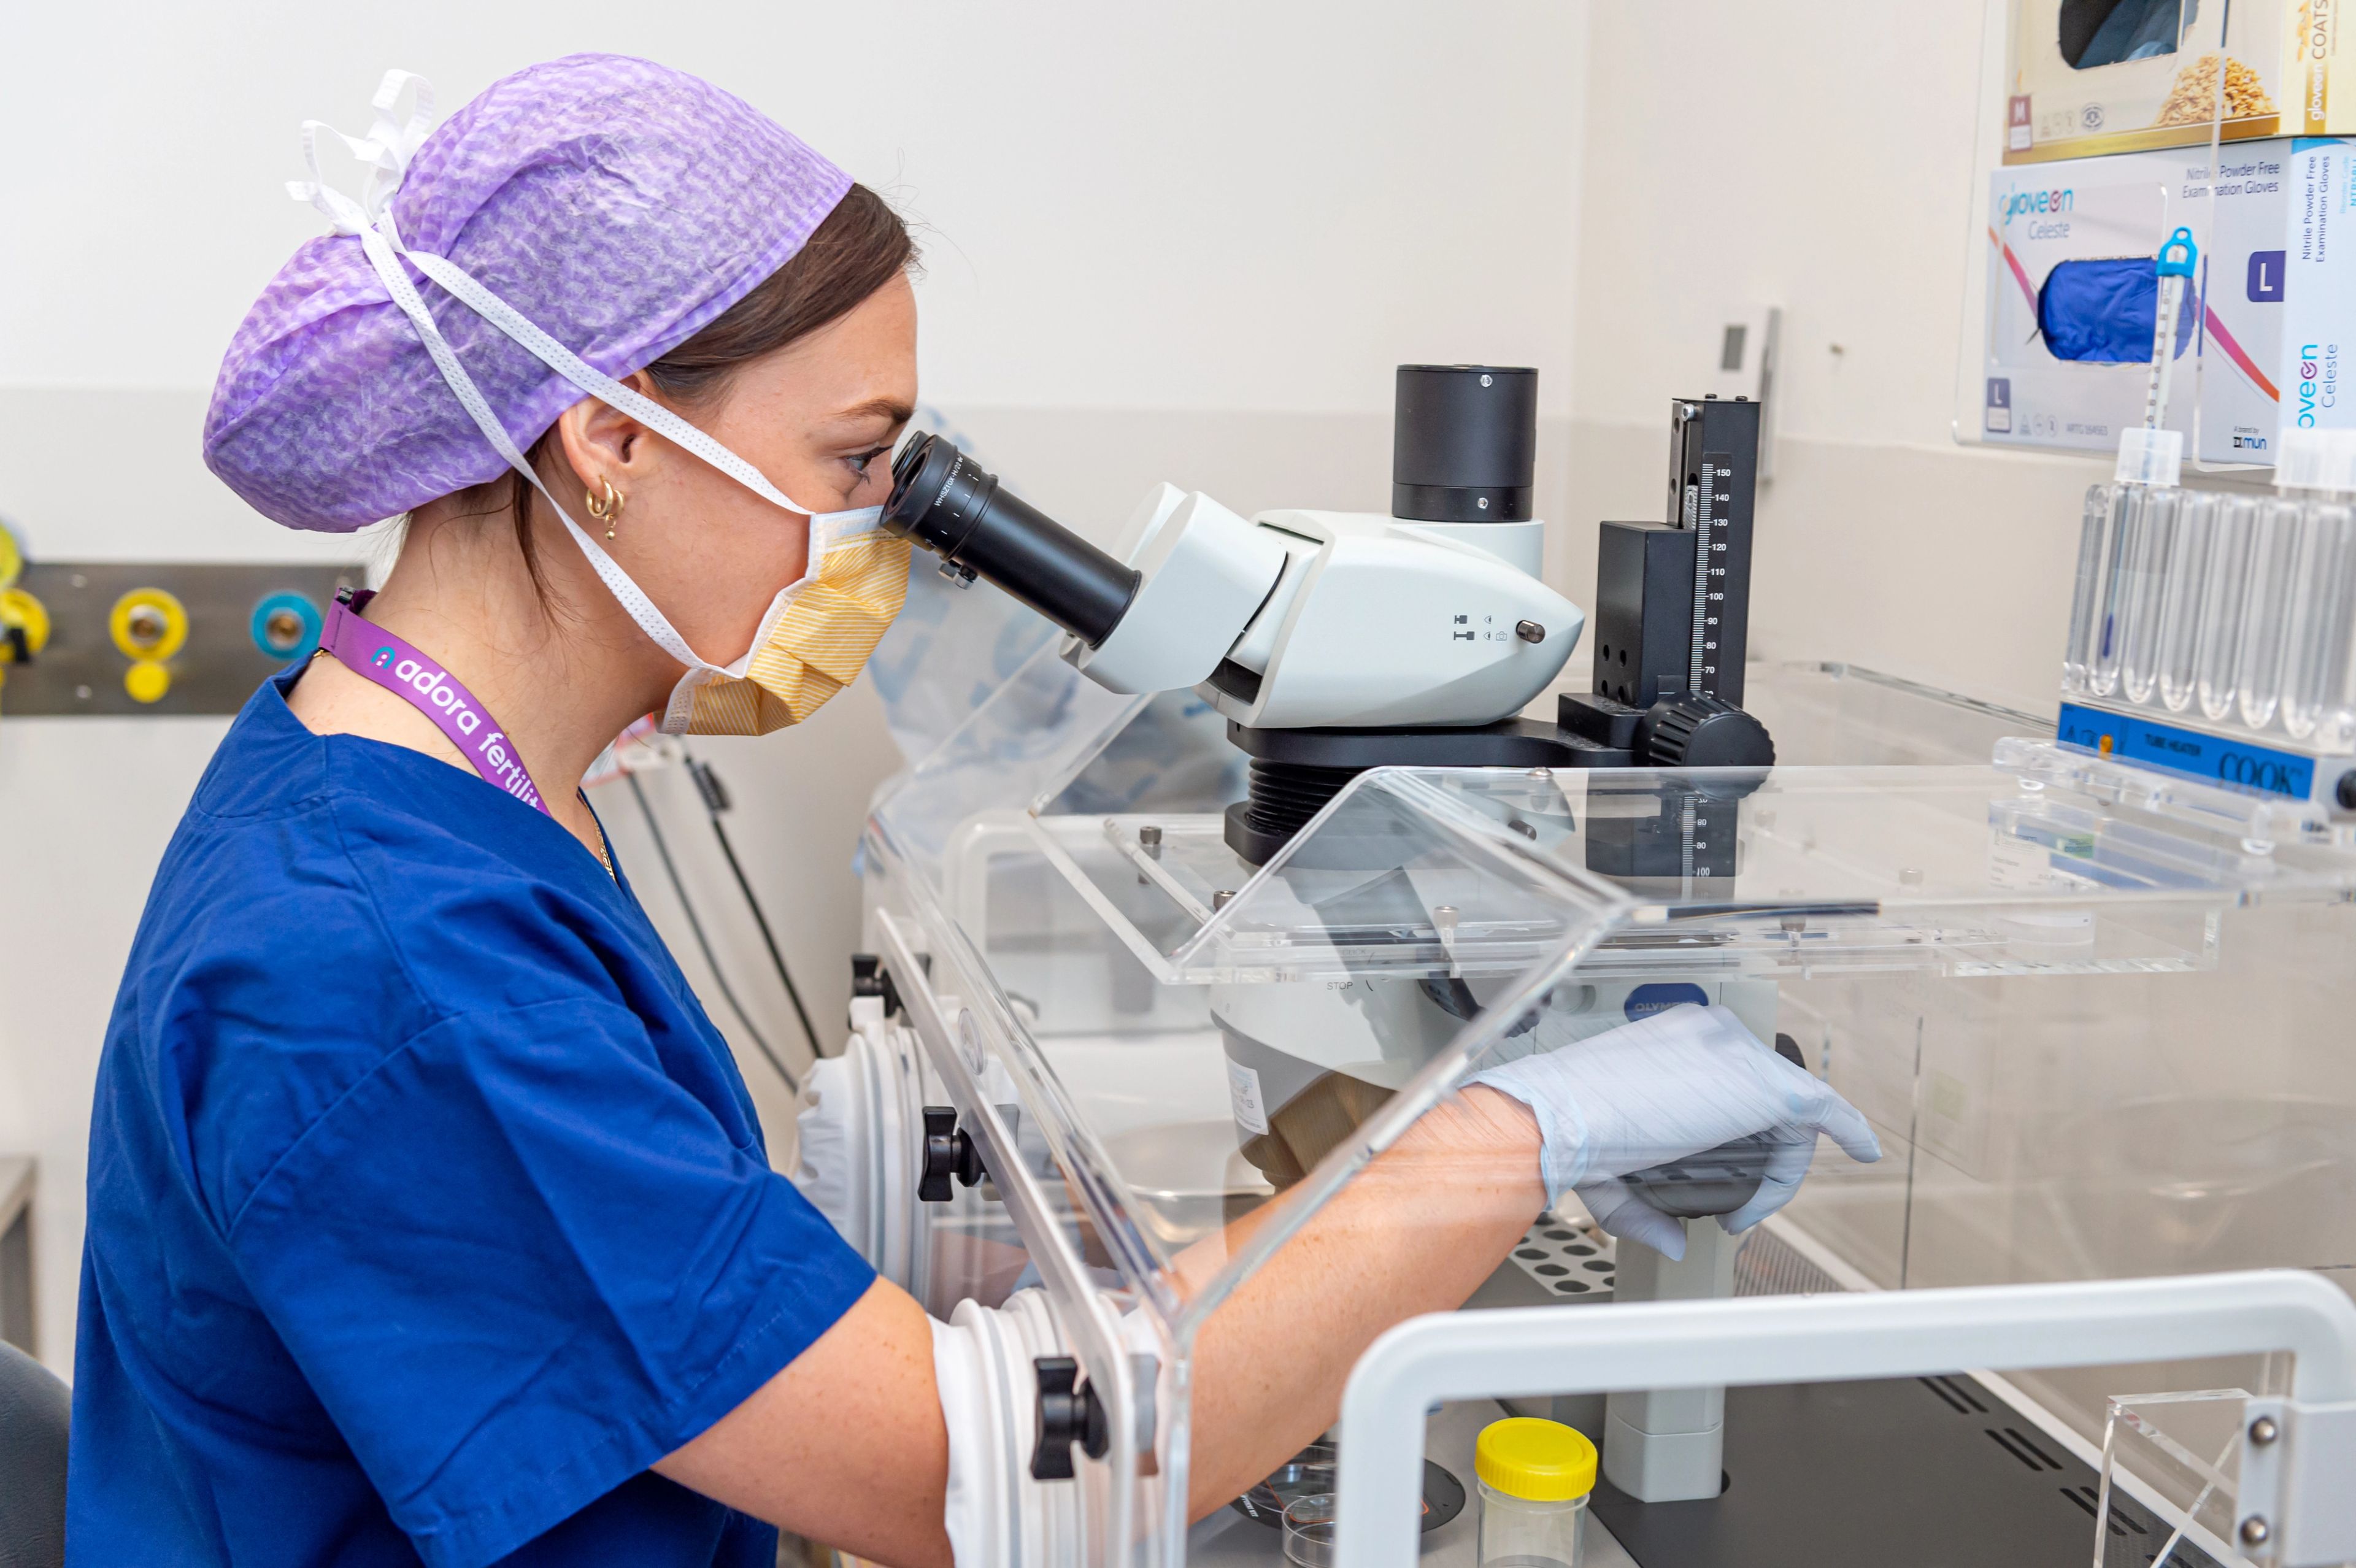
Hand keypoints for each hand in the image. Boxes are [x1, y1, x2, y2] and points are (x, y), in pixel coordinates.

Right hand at [1469, 1003, 1879, 1258]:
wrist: (1560, 1119)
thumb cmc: (1572, 1133)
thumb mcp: (1614, 1166)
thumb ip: (1648, 1204)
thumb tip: (1674, 1240)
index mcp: (1675, 1042)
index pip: (1732, 1086)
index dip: (1739, 1139)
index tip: (1729, 1175)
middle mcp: (1710, 1036)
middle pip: (1765, 1100)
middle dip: (1761, 1158)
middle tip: (1734, 1205)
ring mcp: (1737, 1054)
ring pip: (1789, 1113)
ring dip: (1780, 1169)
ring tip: (1746, 1210)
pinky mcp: (1761, 1084)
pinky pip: (1821, 1105)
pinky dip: (1847, 1125)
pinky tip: (1863, 1147)